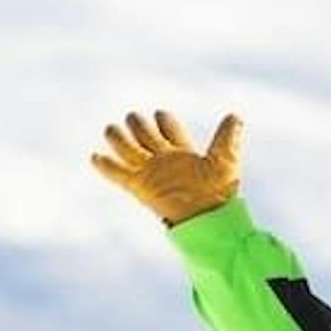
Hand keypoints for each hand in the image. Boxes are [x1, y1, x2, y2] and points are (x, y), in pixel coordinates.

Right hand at [92, 110, 241, 225]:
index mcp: (184, 154)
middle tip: (133, 117)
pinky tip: (95, 157)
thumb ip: (227, 136)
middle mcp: (165, 161)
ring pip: (129, 150)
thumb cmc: (218, 192)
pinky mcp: (139, 186)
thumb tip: (236, 116)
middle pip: (146, 137)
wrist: (208, 217)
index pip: (170, 131)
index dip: (165, 121)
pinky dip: (106, 166)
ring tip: (111, 129)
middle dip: (139, 126)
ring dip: (120, 139)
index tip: (160, 114)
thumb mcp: (225, 159)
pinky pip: (118, 173)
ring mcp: (150, 172)